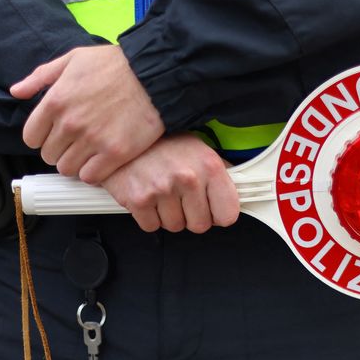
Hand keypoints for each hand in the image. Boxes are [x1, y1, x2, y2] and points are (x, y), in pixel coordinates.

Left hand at [11, 45, 163, 183]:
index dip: (42, 137)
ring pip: (68, 169)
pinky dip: (94, 172)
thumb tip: (16, 91)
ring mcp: (92, 141)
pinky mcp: (114, 154)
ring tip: (89, 152)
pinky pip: (91, 177)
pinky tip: (102, 161)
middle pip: (49, 156)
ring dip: (76, 163)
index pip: (31, 138)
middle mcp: (70, 124)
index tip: (56, 134)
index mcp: (55, 101)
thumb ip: (41, 77)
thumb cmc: (115, 64)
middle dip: (60, 150)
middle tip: (76, 142)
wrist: (154, 74)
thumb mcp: (73, 59)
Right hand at [101, 134, 239, 233]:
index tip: (210, 209)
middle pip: (200, 226)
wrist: (123, 132)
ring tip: (161, 192)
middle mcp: (188, 178)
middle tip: (180, 197)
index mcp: (209, 166)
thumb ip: (217, 175)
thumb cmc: (162, 143)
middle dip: (190, 216)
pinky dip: (148, 216)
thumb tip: (236, 196)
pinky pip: (151, 226)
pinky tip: (147, 196)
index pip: (228, 215)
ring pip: (174, 226)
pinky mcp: (139, 200)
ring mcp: (162, 190)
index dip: (217, 215)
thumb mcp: (198, 149)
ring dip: (168, 215)